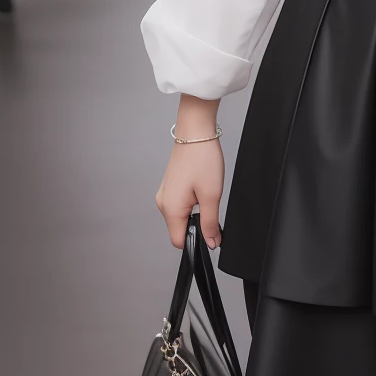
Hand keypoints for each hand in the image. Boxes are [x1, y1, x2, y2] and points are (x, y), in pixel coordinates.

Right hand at [155, 96, 224, 247]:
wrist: (196, 133)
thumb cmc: (202, 159)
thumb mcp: (211, 196)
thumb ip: (210, 223)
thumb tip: (211, 242)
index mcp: (171, 209)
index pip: (180, 241)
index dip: (197, 241)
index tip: (210, 232)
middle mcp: (164, 203)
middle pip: (180, 229)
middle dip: (197, 225)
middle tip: (210, 204)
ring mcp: (165, 194)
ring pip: (181, 216)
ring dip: (195, 212)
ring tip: (205, 192)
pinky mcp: (170, 187)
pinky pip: (180, 204)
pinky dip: (192, 202)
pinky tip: (200, 187)